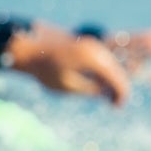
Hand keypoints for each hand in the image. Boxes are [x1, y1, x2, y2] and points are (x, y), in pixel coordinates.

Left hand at [2, 23, 134, 104]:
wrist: (29, 46)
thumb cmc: (45, 69)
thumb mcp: (68, 85)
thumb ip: (91, 90)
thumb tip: (109, 94)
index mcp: (94, 60)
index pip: (117, 78)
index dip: (121, 94)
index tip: (118, 107)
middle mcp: (97, 49)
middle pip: (117, 70)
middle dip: (119, 87)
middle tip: (115, 104)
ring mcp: (92, 44)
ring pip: (112, 63)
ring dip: (112, 78)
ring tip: (107, 95)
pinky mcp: (86, 43)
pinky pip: (103, 58)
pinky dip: (105, 70)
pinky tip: (99, 82)